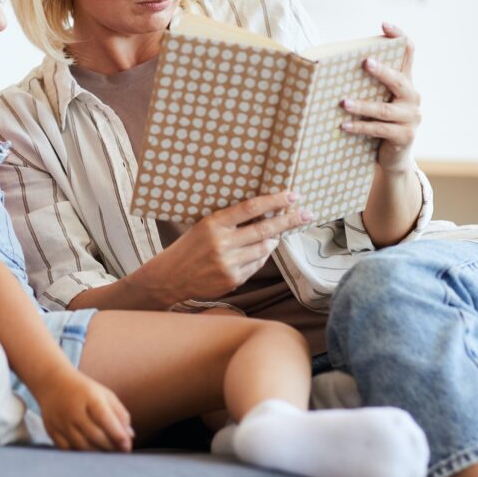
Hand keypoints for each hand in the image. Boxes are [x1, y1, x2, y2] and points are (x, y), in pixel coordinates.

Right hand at [38, 368, 133, 451]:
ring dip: (98, 454)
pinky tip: (90, 452)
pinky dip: (81, 454)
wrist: (52, 383)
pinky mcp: (51, 431)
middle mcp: (73, 410)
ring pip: (81, 446)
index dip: (117, 433)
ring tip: (108, 453)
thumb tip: (129, 436)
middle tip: (120, 452)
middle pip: (94, 435)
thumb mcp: (105, 394)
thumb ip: (119, 414)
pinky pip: (68, 449)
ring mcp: (61, 421)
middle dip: (110, 447)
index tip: (127, 446)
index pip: (104, 417)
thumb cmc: (84, 391)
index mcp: (89, 397)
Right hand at [134, 191, 311, 304]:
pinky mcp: (233, 280)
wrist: (170, 277)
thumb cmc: (190, 246)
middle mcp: (222, 243)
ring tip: (273, 235)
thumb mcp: (204, 226)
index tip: (293, 196)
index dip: (275, 201)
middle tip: (307, 213)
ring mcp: (229, 263)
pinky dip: (260, 257)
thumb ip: (231, 221)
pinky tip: (255, 252)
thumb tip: (265, 213)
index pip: (251, 208)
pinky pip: (257, 265)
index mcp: (213, 223)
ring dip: (272, 240)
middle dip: (289, 220)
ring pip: (264, 249)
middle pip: (264, 229)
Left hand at [341, 23, 421, 173]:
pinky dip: (360, 127)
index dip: (399, 36)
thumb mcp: (377, 99)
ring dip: (362, 105)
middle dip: (381, 71)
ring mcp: (411, 117)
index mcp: (406, 82)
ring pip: (384, 109)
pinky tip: (344, 125)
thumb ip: (366, 84)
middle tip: (364, 62)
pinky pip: (379, 129)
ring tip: (343, 103)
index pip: (409, 52)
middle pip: (398, 79)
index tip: (383, 24)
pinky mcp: (405, 136)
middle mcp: (412, 96)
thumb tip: (328, 67)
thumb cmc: (379, 121)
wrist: (393, 156)